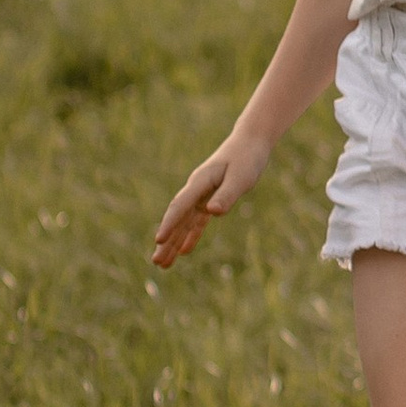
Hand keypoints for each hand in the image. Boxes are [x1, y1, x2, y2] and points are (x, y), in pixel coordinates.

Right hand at [151, 133, 272, 268]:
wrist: (250, 143)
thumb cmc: (246, 158)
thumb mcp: (241, 177)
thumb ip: (227, 194)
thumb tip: (212, 212)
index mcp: (200, 182)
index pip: (181, 205)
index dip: (170, 223)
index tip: (159, 240)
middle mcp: (196, 190)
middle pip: (177, 218)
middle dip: (166, 240)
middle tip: (156, 262)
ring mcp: (202, 196)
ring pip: (184, 223)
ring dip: (174, 242)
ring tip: (162, 264)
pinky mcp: (210, 200)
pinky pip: (197, 221)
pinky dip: (190, 236)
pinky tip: (183, 251)